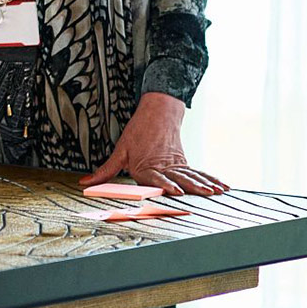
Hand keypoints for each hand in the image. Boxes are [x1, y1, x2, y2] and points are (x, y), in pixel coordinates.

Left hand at [79, 92, 227, 196]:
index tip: (176, 191)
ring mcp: (176, 164)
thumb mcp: (119, 151)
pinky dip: (210, 179)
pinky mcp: (184, 162)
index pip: (157, 177)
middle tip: (205, 194)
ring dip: (204, 184)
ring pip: (191, 175)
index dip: (166, 185)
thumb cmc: (136, 134)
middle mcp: (163, 166)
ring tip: (216, 192)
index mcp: (146, 165)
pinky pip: (198, 172)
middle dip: (192, 187)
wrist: (156, 113)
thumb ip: (105, 171)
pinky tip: (222, 187)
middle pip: (179, 177)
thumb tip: (85, 184)